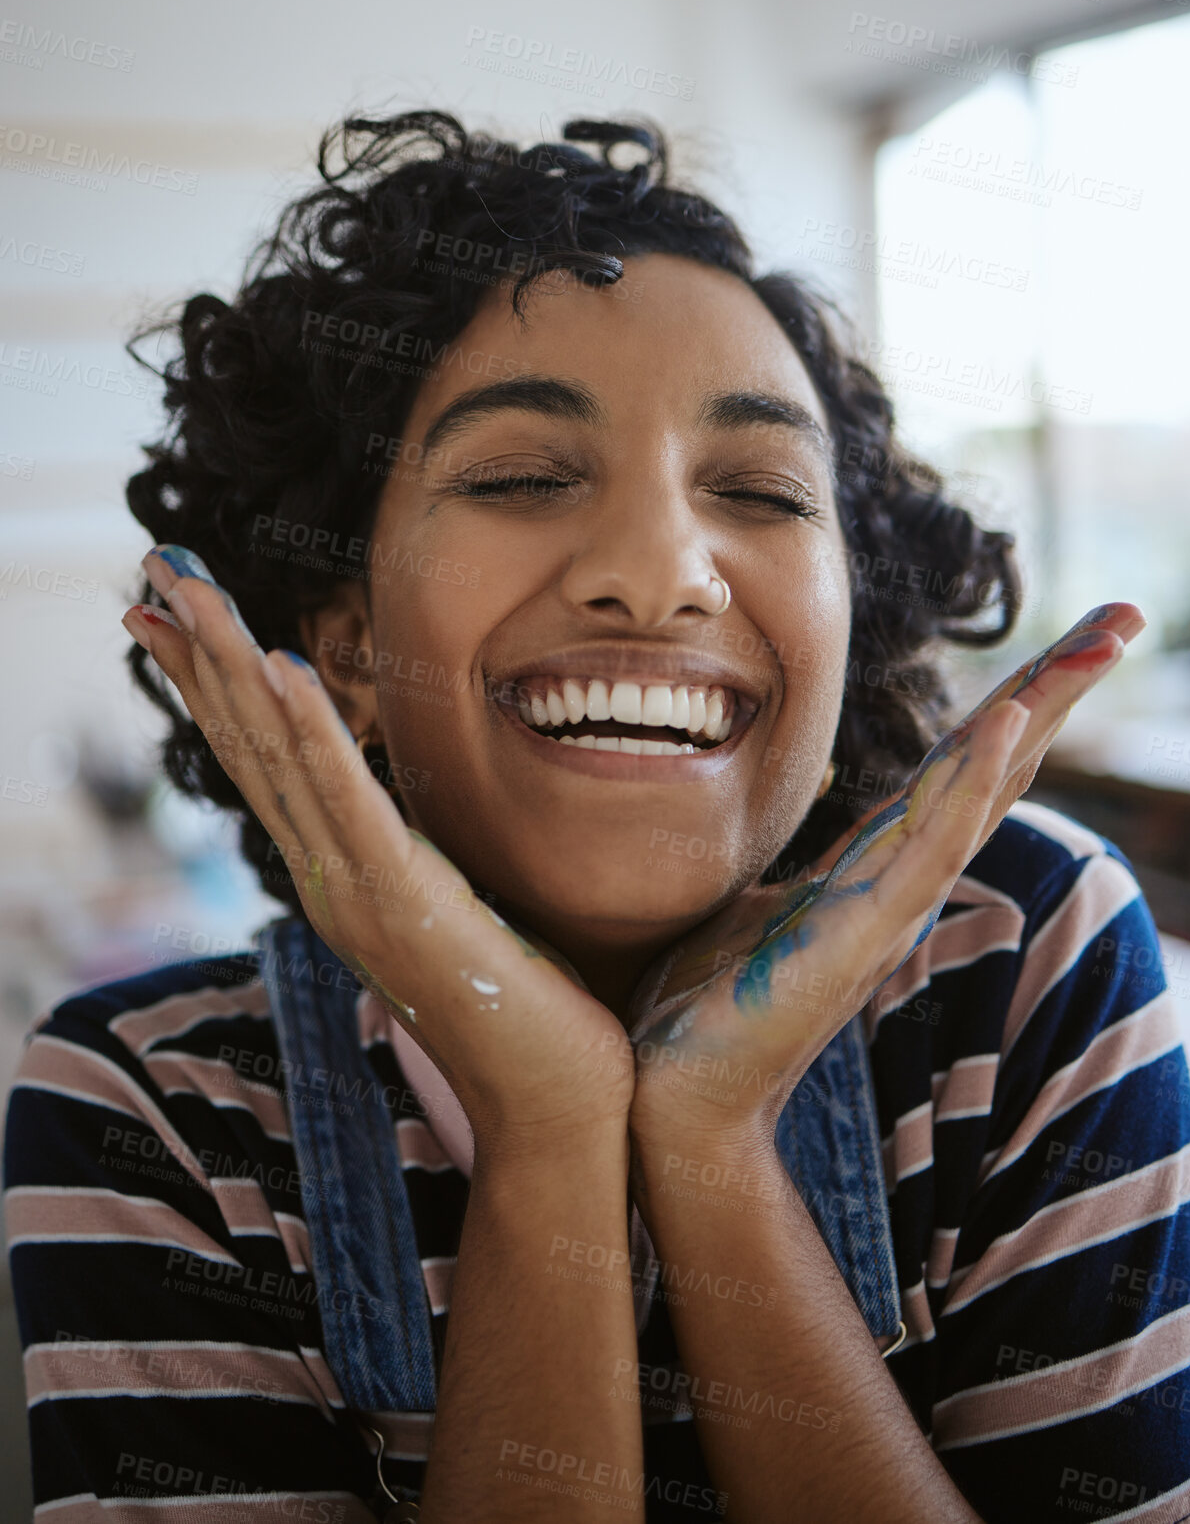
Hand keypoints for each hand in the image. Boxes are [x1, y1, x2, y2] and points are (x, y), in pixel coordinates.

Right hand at [123, 546, 634, 1156]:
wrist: (552, 1102)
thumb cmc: (517, 1007)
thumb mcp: (451, 910)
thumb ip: (411, 860)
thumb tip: (403, 819)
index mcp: (338, 876)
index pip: (259, 763)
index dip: (210, 684)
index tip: (172, 616)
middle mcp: (327, 879)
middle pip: (245, 746)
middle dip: (197, 653)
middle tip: (153, 571)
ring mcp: (355, 891)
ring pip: (276, 759)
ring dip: (228, 666)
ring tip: (187, 591)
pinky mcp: (404, 899)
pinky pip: (346, 798)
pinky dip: (309, 729)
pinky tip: (278, 665)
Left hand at [626, 601, 1144, 1145]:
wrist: (676, 1093)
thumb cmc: (711, 1001)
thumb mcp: (756, 906)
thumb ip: (791, 867)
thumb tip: (791, 827)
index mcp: (879, 864)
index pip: (961, 765)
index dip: (1015, 697)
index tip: (1070, 636)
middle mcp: (903, 879)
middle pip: (997, 762)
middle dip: (1059, 684)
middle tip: (1127, 613)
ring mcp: (893, 906)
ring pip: (984, 790)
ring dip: (1040, 709)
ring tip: (1100, 639)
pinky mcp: (864, 935)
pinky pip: (932, 846)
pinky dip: (974, 784)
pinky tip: (1008, 722)